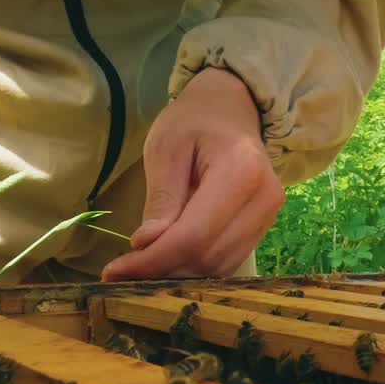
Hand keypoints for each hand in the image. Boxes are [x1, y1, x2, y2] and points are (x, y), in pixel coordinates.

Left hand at [100, 68, 284, 280]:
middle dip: (162, 270)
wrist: (231, 109)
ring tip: (141, 267)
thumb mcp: (165, 149)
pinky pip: (228, 260)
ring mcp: (269, 215)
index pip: (194, 235)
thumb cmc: (193, 121)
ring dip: (178, 273)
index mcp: (240, 172)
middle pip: (208, 256)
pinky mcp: (263, 225)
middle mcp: (264, 199)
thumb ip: (160, 198)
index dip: (154, 260)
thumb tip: (146, 245)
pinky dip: (195, 267)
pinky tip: (167, 259)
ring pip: (220, 266)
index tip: (115, 271)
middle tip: (122, 272)